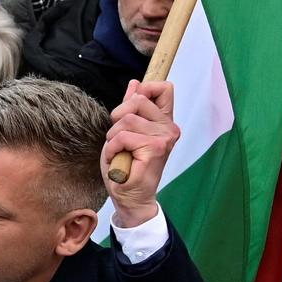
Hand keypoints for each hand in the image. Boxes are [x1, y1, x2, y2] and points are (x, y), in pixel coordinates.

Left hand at [102, 79, 179, 226]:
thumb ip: (131, 108)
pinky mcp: (154, 149)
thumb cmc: (127, 166)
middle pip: (138, 99)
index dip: (144, 90)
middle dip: (118, 116)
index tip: (130, 109)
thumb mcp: (125, 130)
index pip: (164, 88)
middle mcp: (169, 128)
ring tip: (119, 151)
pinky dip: (113, 148)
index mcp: (164, 121)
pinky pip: (122, 136)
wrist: (130, 197)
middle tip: (119, 138)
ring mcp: (164, 138)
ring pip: (126, 119)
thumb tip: (135, 83)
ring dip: (113, 136)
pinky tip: (119, 160)